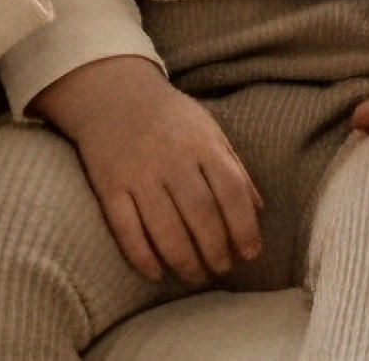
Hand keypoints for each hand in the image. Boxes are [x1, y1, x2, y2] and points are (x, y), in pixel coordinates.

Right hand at [30, 54, 263, 285]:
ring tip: (195, 275)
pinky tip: (156, 273)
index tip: (250, 253)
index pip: (231, 191)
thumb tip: (259, 209)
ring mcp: (139, 174)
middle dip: (215, 250)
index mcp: (202, 144)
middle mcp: (172, 159)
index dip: (244, 227)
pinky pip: (126, 230)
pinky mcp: (110, 186)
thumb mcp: (209, 130)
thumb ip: (233, 168)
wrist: (113, 93)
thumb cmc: (170, 117)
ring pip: (165, 229)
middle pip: (200, 214)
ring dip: (184, 260)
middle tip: (221, 268)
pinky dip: (142, 256)